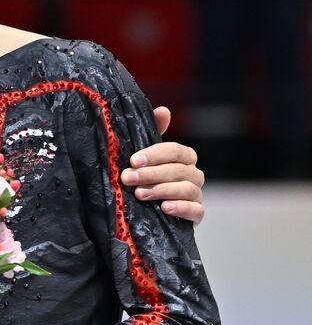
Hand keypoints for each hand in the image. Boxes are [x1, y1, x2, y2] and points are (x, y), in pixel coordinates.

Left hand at [121, 106, 203, 224]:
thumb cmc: (147, 178)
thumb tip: (164, 110)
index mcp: (184, 158)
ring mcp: (197, 194)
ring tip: (140, 194)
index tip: (133, 160)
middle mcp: (194, 174)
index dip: (155, 154)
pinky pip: (196, 210)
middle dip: (151, 173)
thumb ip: (153, 133)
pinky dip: (181, 208)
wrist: (149, 211)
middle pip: (178, 170)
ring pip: (186, 189)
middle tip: (128, 178)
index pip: (176, 151)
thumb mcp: (145, 157)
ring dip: (162, 190)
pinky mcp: (196, 214)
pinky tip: (165, 207)